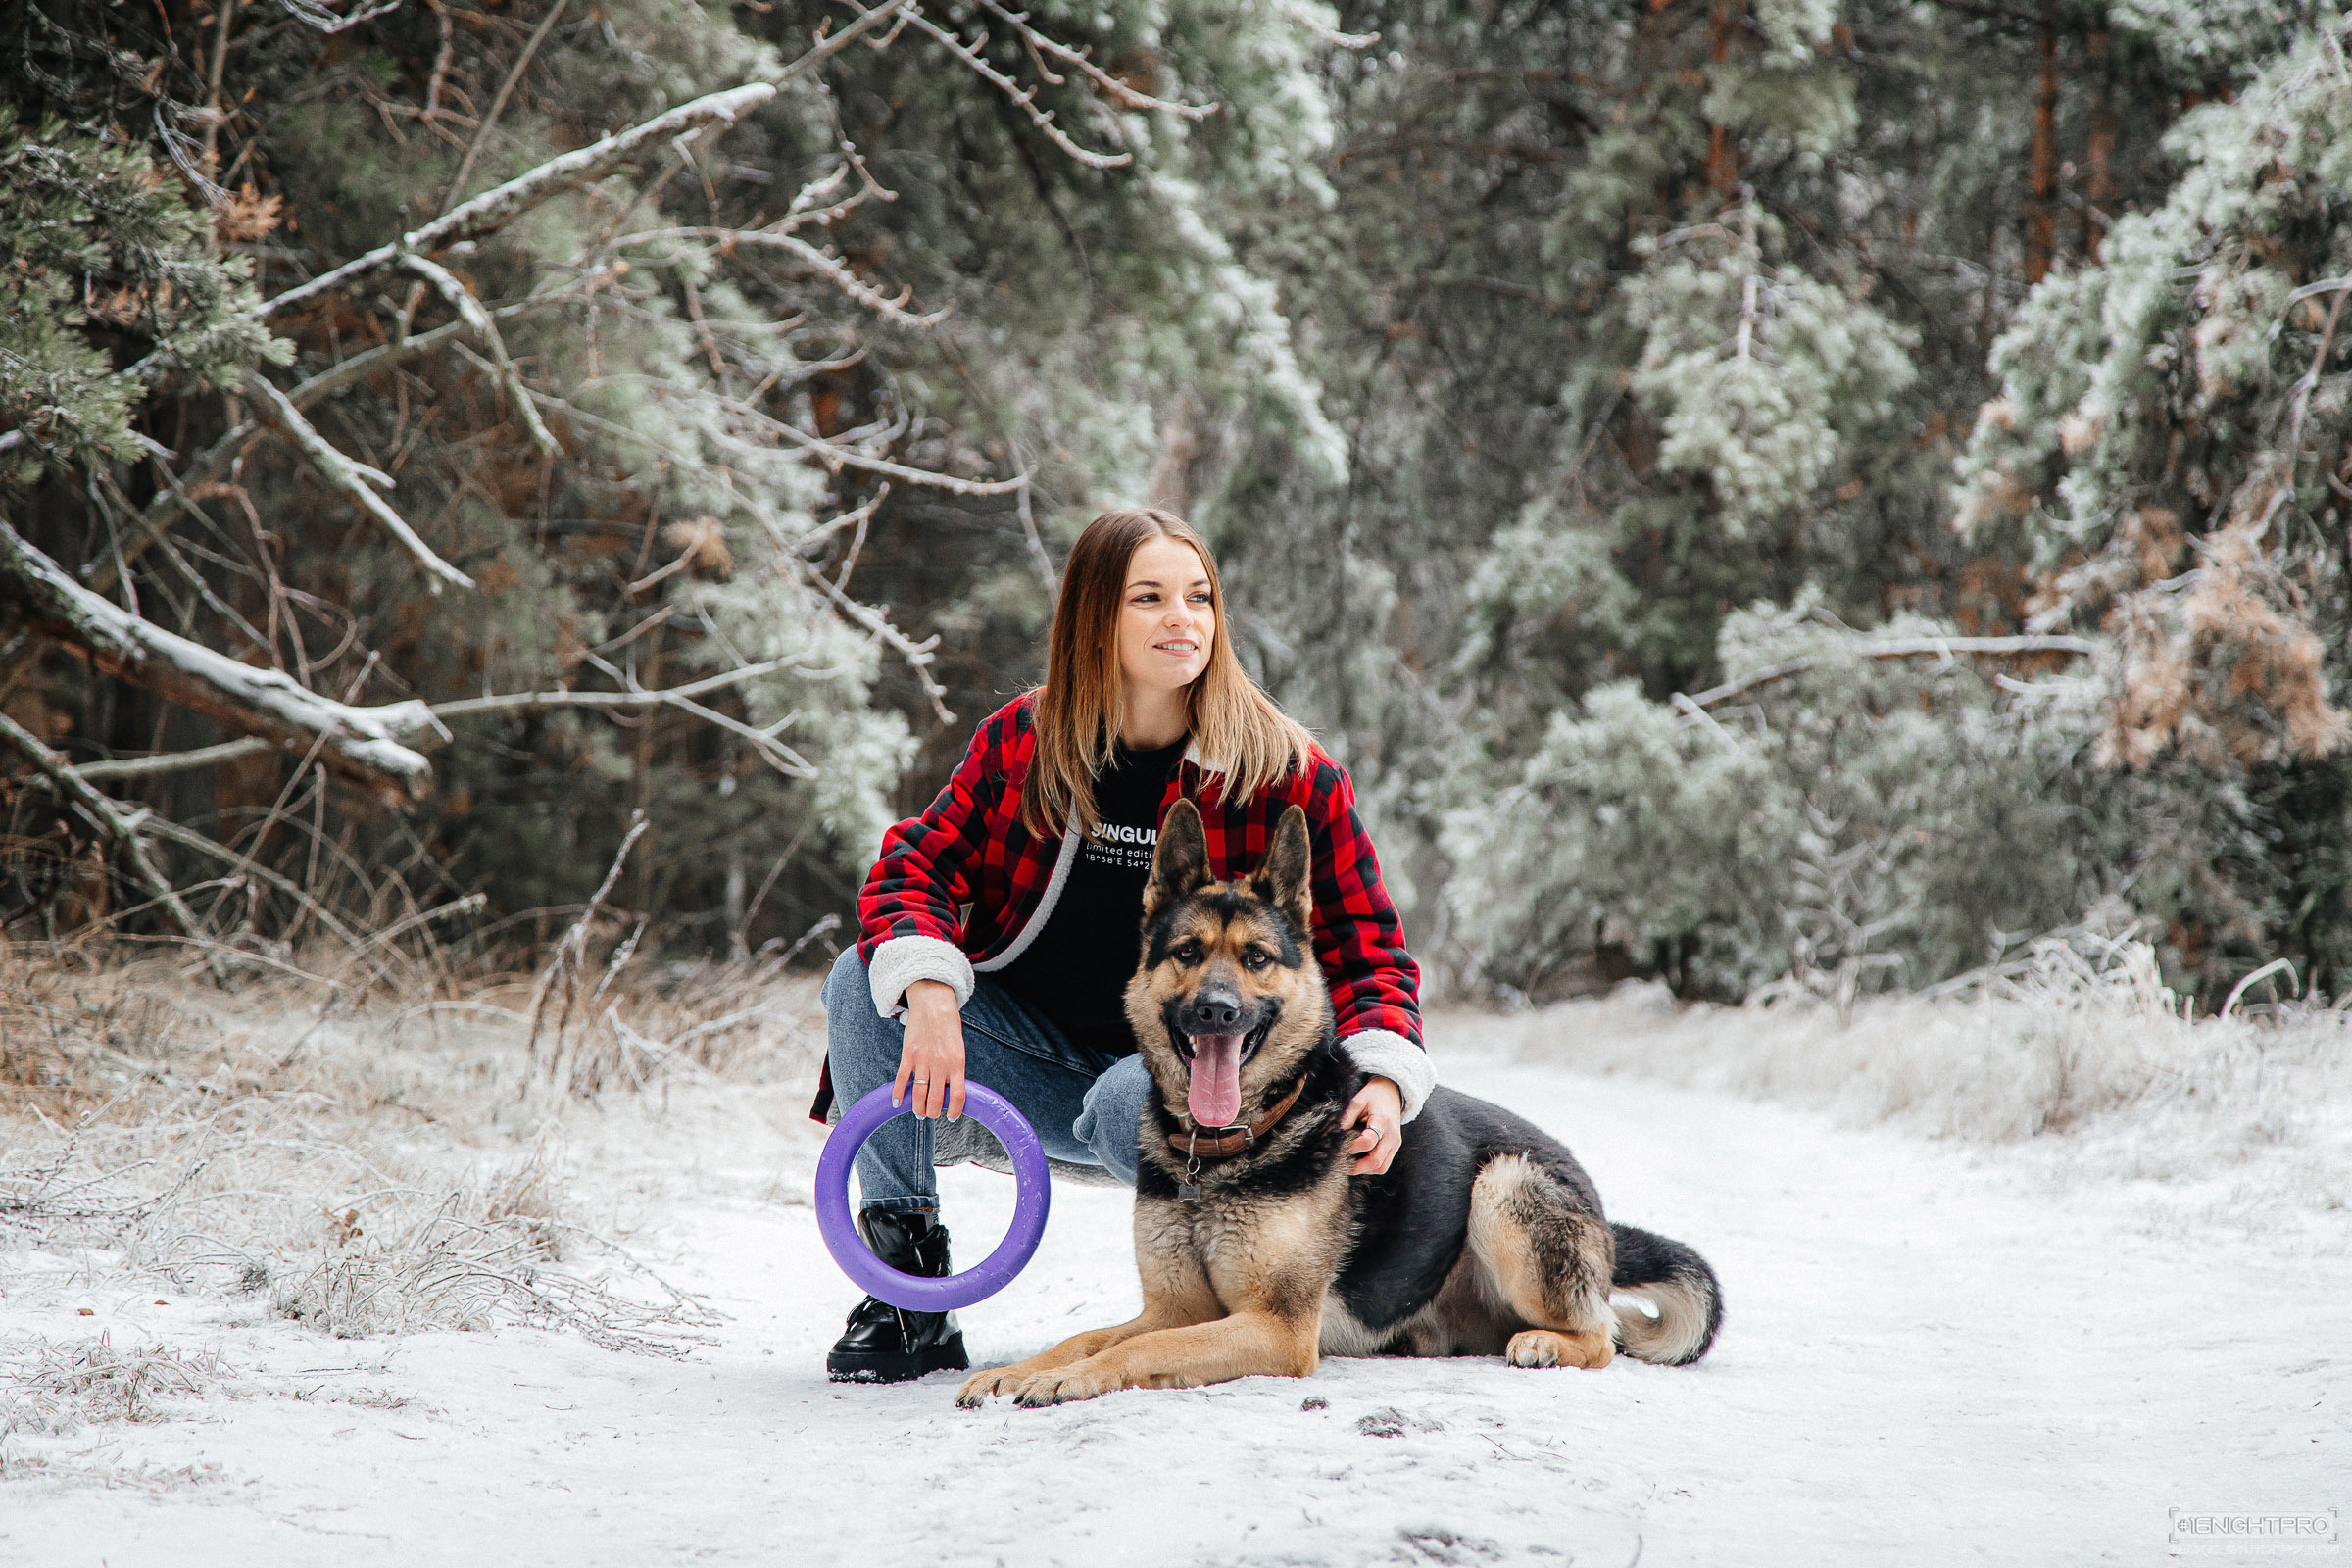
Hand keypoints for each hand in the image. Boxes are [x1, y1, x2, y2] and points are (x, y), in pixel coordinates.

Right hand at [894, 979, 966, 1119]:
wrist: (934, 1004)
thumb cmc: (949, 1026)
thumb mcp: (958, 1048)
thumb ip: (954, 1068)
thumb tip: (950, 1089)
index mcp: (957, 1064)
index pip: (957, 1096)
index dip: (955, 1110)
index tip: (952, 1117)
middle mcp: (940, 1065)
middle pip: (936, 1100)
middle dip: (933, 1112)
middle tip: (931, 1114)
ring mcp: (923, 1061)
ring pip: (919, 1094)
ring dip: (918, 1108)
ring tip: (919, 1113)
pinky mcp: (908, 1055)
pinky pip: (902, 1080)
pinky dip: (898, 1094)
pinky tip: (897, 1103)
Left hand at [1344, 1076, 1403, 1175]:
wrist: (1392, 1093)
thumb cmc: (1374, 1096)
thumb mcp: (1358, 1099)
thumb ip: (1348, 1115)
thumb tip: (1338, 1132)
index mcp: (1382, 1121)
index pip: (1369, 1141)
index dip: (1353, 1147)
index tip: (1340, 1148)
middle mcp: (1392, 1135)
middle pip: (1376, 1160)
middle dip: (1357, 1167)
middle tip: (1342, 1165)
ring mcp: (1395, 1143)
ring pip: (1381, 1167)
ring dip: (1364, 1170)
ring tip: (1350, 1165)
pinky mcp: (1394, 1147)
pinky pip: (1384, 1165)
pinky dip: (1371, 1168)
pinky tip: (1360, 1162)